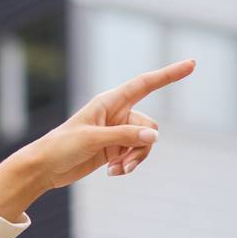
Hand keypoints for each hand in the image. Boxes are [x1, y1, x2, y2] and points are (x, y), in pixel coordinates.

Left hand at [0, 58, 195, 221]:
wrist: (44, 168)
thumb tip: (154, 137)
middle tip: (124, 161)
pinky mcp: (114, 149)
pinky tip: (112, 173)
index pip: (145, 84)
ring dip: (136, 159)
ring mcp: (117, 132)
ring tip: (118, 170)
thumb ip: (125, 136)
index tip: (192, 64)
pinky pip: (135, 155)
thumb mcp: (94, 139)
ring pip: (145, 143)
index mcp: (110, 102)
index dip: (169, 74)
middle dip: (142, 146)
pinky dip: (129, 165)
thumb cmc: (62, 146)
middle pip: (149, 126)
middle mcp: (117, 114)